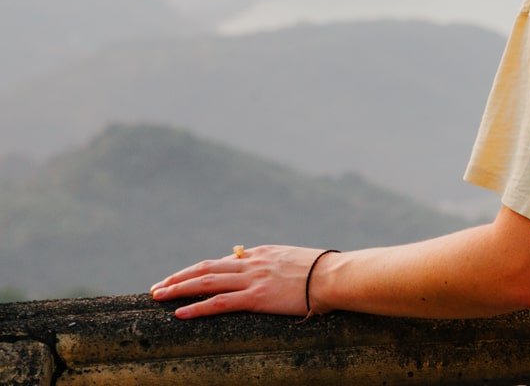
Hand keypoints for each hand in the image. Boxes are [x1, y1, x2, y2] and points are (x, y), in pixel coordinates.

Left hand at [151, 245, 329, 318]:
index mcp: (261, 254)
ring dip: (178, 288)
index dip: (200, 271)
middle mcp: (252, 263)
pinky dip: (197, 307)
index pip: (224, 261)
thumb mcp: (295, 261)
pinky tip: (179, 312)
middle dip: (179, 277)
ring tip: (157, 296)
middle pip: (206, 267)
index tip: (185, 279)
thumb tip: (267, 272)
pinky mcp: (257, 297)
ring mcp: (253, 279)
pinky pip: (220, 302)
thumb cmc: (323, 271)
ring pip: (206, 281)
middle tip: (158, 286)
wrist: (335, 276)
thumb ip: (276, 264)